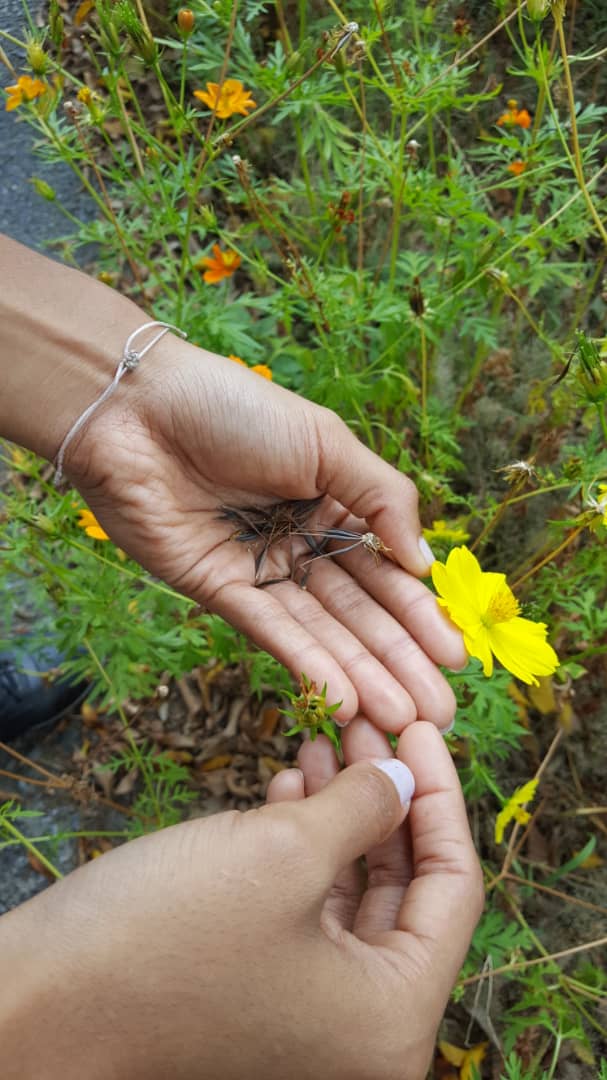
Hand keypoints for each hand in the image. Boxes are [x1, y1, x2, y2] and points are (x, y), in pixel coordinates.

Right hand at [0, 721, 482, 1079]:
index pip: (454, 889)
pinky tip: (287, 785)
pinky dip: (304, 845)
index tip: (419, 728)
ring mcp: (309, 1018)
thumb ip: (368, 806)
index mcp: (391, 1019)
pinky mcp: (262, 992)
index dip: (441, 797)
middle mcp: (361, 1032)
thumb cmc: (168, 934)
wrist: (40, 1004)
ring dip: (342, 812)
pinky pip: (308, 910)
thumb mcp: (284, 850)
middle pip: (405, 890)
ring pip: (352, 892)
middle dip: (386, 796)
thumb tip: (408, 777)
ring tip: (323, 742)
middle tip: (367, 724)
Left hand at [66, 337, 465, 730]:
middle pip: (359, 611)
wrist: (139, 409)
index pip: (387, 569)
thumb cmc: (236, 410)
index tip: (456, 656)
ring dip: (361, 675)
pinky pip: (270, 632)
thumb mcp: (326, 442)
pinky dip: (307, 665)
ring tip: (399, 717)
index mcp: (335, 503)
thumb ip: (383, 500)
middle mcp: (303, 543)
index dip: (420, 614)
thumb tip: (427, 564)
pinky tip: (344, 699)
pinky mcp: (217, 592)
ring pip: (321, 631)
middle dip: (400, 660)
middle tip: (437, 711)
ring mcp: (262, 571)